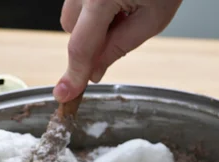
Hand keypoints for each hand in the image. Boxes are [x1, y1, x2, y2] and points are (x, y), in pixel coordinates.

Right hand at [54, 0, 181, 101]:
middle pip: (70, 30)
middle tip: (122, 30)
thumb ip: (119, 47)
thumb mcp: (153, 20)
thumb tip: (94, 72)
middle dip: (89, 41)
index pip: (81, 47)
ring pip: (72, 15)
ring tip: (124, 9)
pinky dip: (94, 8)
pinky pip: (78, 0)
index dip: (73, 75)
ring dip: (91, 24)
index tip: (64, 96)